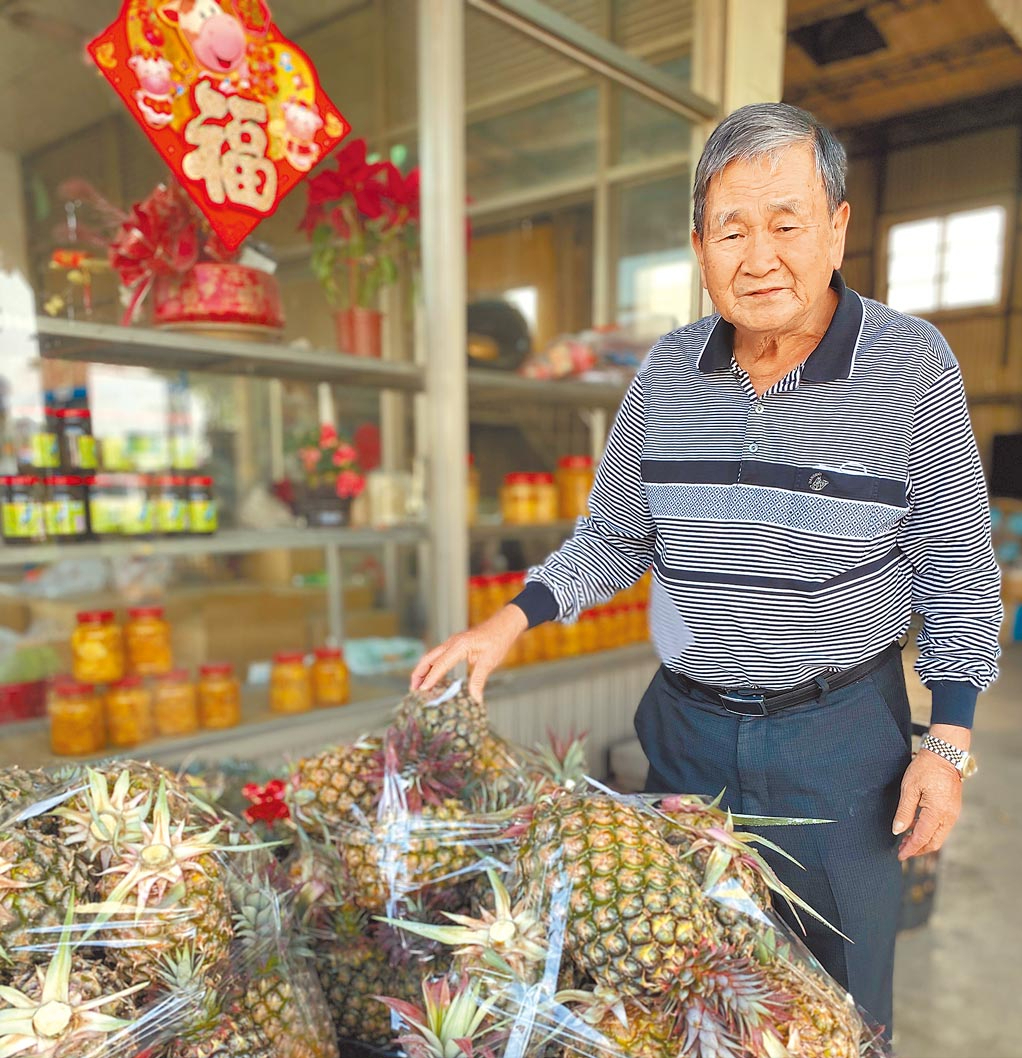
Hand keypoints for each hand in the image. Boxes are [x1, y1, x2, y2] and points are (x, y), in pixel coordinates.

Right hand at [410, 605, 528, 700]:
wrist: (505, 624)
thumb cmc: (499, 639)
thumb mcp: (490, 661)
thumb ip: (479, 680)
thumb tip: (475, 699)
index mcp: (459, 645)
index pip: (440, 664)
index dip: (430, 678)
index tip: (421, 690)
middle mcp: (452, 642)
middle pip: (429, 658)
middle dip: (419, 673)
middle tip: (413, 689)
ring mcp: (453, 642)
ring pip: (432, 656)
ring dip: (423, 669)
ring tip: (417, 685)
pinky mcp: (456, 644)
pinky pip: (439, 655)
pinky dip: (432, 666)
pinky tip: (432, 675)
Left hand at [892, 723, 969, 860]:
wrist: (944, 755)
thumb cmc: (925, 769)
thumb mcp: (909, 788)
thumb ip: (904, 811)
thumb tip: (897, 830)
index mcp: (937, 812)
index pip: (921, 838)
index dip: (910, 849)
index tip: (900, 855)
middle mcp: (948, 816)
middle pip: (933, 842)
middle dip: (917, 849)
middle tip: (902, 850)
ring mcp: (953, 814)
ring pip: (938, 836)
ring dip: (923, 841)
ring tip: (906, 840)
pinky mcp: (953, 809)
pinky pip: (941, 827)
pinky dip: (929, 832)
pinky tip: (915, 828)